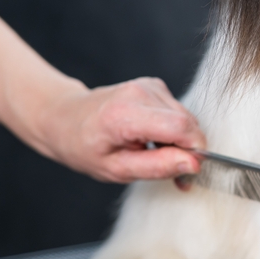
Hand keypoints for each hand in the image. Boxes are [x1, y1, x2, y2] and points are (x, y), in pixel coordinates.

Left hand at [33, 77, 205, 182]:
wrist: (65, 118)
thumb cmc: (85, 147)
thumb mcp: (116, 169)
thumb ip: (157, 167)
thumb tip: (193, 163)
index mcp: (125, 114)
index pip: (180, 127)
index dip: (194, 150)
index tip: (188, 172)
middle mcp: (140, 93)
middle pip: (187, 123)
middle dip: (188, 150)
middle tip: (174, 174)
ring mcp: (148, 85)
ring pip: (187, 118)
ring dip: (181, 141)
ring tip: (157, 156)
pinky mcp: (154, 85)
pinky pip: (179, 112)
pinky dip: (174, 130)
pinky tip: (154, 139)